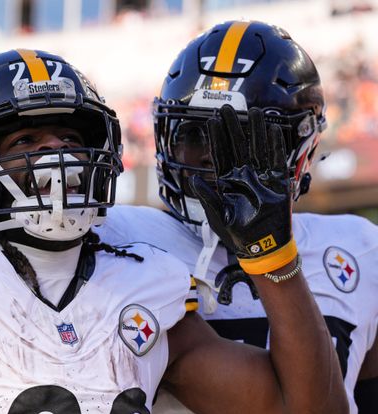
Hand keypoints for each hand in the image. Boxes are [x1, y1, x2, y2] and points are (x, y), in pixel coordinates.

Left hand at [189, 104, 296, 274]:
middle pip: (238, 146)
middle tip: (228, 107)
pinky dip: (275, 146)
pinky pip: (277, 161)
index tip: (212, 119)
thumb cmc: (236, 235)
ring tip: (255, 111)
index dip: (216, 137)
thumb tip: (194, 180)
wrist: (261, 248)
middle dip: (233, 127)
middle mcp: (243, 176)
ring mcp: (261, 178)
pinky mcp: (277, 183)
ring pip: (258, 149)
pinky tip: (273, 130)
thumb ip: (208, 197)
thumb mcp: (217, 216)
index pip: (220, 155)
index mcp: (226, 182)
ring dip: (256, 131)